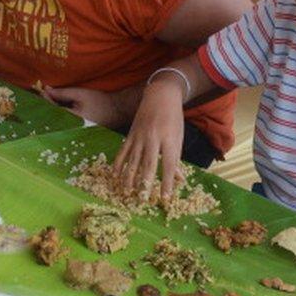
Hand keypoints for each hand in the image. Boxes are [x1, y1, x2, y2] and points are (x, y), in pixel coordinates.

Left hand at [42, 86, 127, 128]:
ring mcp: (75, 132)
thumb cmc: (100, 102)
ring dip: (52, 109)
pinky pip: (64, 121)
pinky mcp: (77, 130)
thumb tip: (46, 89)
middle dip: (47, 106)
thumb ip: (63, 93)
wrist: (117, 111)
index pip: (53, 110)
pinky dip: (60, 113)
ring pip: (58, 120)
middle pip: (53, 117)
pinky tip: (58, 105)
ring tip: (48, 97)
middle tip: (40, 93)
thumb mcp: (81, 94)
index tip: (41, 89)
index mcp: (73, 121)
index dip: (46, 100)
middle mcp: (72, 130)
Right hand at [113, 81, 185, 201]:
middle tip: (142, 199)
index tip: (165, 198)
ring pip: (133, 160)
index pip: (168, 165)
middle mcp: (153, 138)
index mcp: (169, 140)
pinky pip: (123, 151)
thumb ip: (176, 159)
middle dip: (145, 183)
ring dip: (129, 177)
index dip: (167, 182)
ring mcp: (140, 136)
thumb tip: (178, 179)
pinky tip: (115, 176)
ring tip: (126, 192)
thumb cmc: (173, 118)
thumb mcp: (179, 137)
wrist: (161, 96)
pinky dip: (118, 164)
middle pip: (148, 164)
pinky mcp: (130, 134)